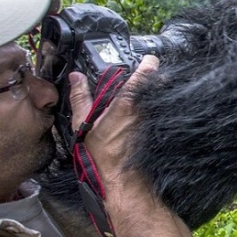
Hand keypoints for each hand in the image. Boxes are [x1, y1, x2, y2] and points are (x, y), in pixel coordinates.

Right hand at [68, 56, 158, 188]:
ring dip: (153, 93)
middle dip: (151, 78)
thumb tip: (76, 78)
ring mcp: (154, 117)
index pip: (149, 70)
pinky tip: (142, 114)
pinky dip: (154, 107)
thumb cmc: (102, 153)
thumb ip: (80, 97)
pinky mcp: (157, 127)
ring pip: (160, 96)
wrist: (120, 176)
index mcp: (128, 100)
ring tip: (139, 97)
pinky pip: (159, 110)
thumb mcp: (83, 123)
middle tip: (139, 79)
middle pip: (158, 81)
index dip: (148, 62)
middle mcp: (145, 106)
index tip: (145, 60)